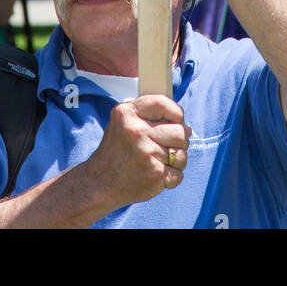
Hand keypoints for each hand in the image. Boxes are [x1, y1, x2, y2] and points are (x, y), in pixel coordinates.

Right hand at [82, 96, 190, 210]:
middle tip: (169, 146)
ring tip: (162, 161)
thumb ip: (148, 115)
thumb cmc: (116, 151)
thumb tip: (187, 127)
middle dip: (180, 141)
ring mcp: (146, 153)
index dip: (176, 112)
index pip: (163, 103)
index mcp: (127, 113)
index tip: (177, 120)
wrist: (100, 182)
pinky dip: (172, 177)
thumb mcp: (122, 122)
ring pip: (182, 154)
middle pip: (179, 131)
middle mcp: (137, 131)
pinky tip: (158, 175)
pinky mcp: (154, 174)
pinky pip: (178, 174)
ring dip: (177, 161)